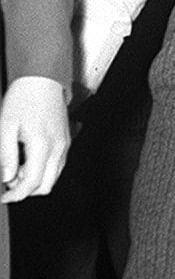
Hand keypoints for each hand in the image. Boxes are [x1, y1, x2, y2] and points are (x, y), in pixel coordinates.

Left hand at [1, 77, 71, 201]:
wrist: (42, 81)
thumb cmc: (24, 99)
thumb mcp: (5, 128)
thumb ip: (6, 156)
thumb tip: (6, 178)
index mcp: (43, 145)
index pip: (32, 183)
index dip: (15, 195)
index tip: (4, 196)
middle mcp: (58, 148)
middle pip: (46, 186)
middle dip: (26, 191)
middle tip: (7, 183)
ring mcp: (64, 145)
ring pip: (53, 178)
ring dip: (34, 181)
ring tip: (16, 168)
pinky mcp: (65, 142)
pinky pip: (56, 166)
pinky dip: (42, 171)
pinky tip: (27, 160)